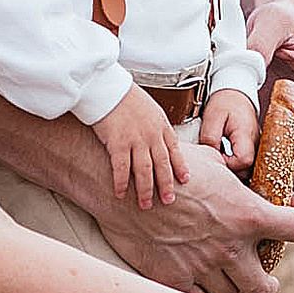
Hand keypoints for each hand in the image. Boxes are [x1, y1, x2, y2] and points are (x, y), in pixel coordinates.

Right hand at [92, 81, 185, 209]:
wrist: (108, 88)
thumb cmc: (125, 96)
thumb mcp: (150, 108)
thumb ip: (155, 124)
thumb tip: (158, 136)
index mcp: (161, 126)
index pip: (174, 150)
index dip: (180, 167)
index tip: (185, 180)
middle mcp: (151, 135)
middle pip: (162, 165)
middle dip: (166, 185)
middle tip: (168, 201)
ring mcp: (135, 140)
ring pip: (144, 171)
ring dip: (145, 190)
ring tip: (146, 205)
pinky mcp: (117, 143)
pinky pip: (121, 168)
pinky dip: (121, 183)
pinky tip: (120, 194)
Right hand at [98, 138, 293, 292]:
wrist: (121, 186)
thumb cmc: (167, 166)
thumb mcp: (211, 161)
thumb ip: (237, 177)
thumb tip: (247, 174)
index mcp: (248, 215)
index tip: (291, 217)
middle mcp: (230, 247)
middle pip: (267, 285)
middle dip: (266, 281)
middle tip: (258, 272)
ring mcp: (202, 268)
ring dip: (231, 287)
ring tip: (223, 274)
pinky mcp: (174, 280)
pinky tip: (199, 282)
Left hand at [201, 89, 257, 168]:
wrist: (236, 94)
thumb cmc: (225, 102)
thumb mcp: (213, 116)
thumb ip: (210, 137)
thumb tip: (210, 156)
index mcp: (246, 134)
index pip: (243, 161)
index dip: (228, 164)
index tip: (215, 156)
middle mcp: (256, 142)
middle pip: (247, 169)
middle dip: (229, 169)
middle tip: (215, 158)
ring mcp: (256, 146)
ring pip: (247, 169)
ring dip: (232, 167)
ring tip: (220, 156)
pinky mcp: (253, 148)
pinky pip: (247, 164)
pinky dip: (236, 164)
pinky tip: (225, 156)